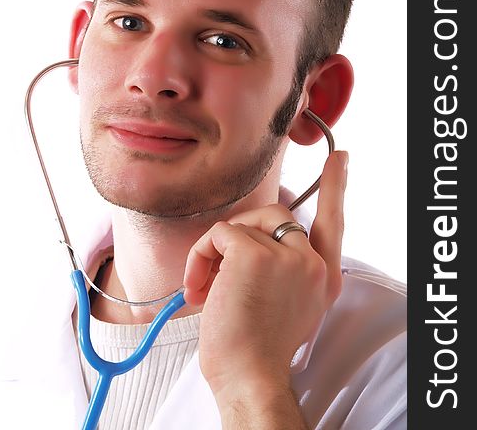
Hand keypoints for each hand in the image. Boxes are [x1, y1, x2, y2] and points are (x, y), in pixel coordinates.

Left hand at [183, 151, 348, 401]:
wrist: (247, 378)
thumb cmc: (255, 349)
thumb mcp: (284, 305)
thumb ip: (281, 268)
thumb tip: (247, 239)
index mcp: (323, 277)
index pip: (333, 222)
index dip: (335, 186)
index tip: (338, 158)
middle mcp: (312, 264)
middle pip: (275, 215)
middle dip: (240, 233)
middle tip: (216, 267)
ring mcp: (287, 256)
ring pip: (242, 224)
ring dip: (214, 252)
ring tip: (205, 285)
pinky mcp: (255, 254)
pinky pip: (219, 233)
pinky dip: (200, 255)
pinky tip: (199, 286)